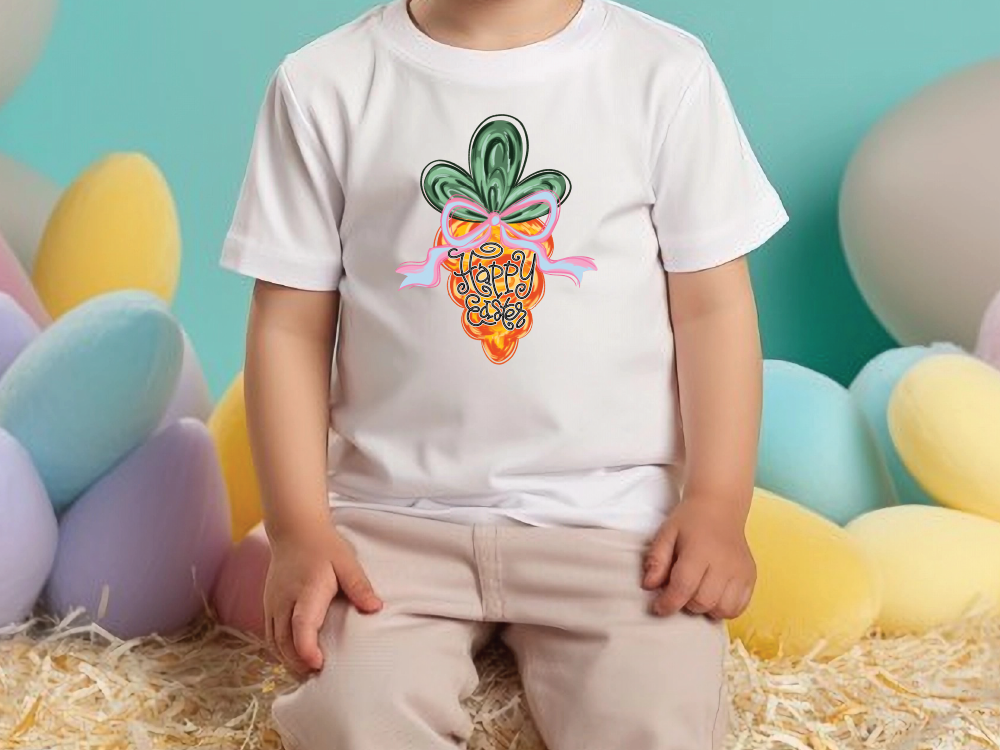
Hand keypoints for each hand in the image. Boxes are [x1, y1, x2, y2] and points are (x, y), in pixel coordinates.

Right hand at [264, 524, 382, 675]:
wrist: (294, 530)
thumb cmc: (323, 546)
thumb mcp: (346, 562)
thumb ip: (359, 585)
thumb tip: (376, 607)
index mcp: (306, 590)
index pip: (301, 624)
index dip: (306, 648)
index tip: (318, 664)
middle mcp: (284, 600)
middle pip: (284, 641)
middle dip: (298, 664)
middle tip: (320, 678)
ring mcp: (273, 604)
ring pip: (275, 642)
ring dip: (288, 661)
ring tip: (309, 674)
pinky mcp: (269, 606)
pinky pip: (270, 635)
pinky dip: (281, 651)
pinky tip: (295, 659)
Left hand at [641, 495, 755, 619]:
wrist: (720, 507)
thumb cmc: (690, 521)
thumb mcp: (666, 534)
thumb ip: (656, 560)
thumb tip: (648, 585)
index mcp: (699, 551)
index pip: (683, 587)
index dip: (668, 603)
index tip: (658, 607)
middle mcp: (724, 563)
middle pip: (703, 602)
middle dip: (685, 605)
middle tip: (679, 593)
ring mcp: (741, 571)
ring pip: (722, 610)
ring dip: (705, 609)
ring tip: (697, 593)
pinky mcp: (751, 577)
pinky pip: (739, 607)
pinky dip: (724, 608)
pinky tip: (714, 595)